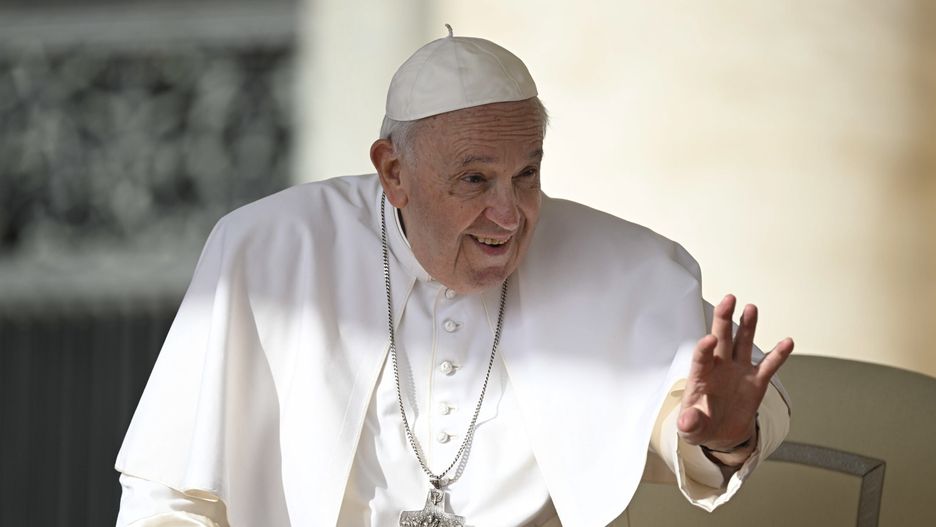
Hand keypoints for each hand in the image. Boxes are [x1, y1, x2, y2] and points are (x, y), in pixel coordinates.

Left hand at [678, 294, 793, 463]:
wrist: (720, 433)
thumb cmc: (701, 425)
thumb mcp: (691, 429)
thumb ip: (689, 424)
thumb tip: (686, 422)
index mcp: (701, 376)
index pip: (701, 358)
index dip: (704, 349)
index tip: (708, 339)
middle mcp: (719, 368)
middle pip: (721, 339)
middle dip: (723, 319)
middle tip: (728, 299)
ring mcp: (738, 371)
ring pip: (743, 344)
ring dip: (747, 326)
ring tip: (751, 309)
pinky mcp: (756, 381)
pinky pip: (768, 365)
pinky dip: (778, 354)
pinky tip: (787, 342)